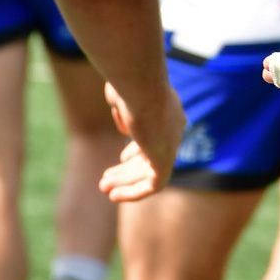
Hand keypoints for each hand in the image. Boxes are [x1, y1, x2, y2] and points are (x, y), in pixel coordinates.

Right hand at [98, 84, 183, 201]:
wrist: (139, 85)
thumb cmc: (127, 83)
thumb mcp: (123, 93)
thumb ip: (124, 109)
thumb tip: (126, 128)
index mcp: (167, 109)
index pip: (156, 135)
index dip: (139, 149)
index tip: (123, 158)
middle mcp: (174, 127)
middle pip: (151, 154)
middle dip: (128, 169)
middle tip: (106, 178)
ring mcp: (172, 143)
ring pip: (150, 171)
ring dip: (126, 181)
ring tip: (105, 188)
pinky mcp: (167, 159)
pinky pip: (155, 184)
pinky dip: (135, 192)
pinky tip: (115, 196)